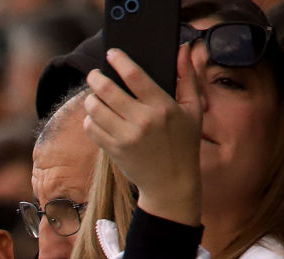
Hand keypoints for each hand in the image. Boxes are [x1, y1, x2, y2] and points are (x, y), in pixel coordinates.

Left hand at [85, 45, 203, 225]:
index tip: (112, 53)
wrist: (171, 183)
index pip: (135, 76)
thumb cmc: (184, 143)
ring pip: (94, 109)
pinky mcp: (113, 151)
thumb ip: (187, 77)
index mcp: (162, 107)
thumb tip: (182, 49)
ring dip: (91, 98)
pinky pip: (91, 129)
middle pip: (107, 91)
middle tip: (94, 74)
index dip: (120, 61)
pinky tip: (96, 117)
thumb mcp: (193, 110)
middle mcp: (141, 121)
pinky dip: (90, 120)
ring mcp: (125, 137)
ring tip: (94, 95)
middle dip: (96, 78)